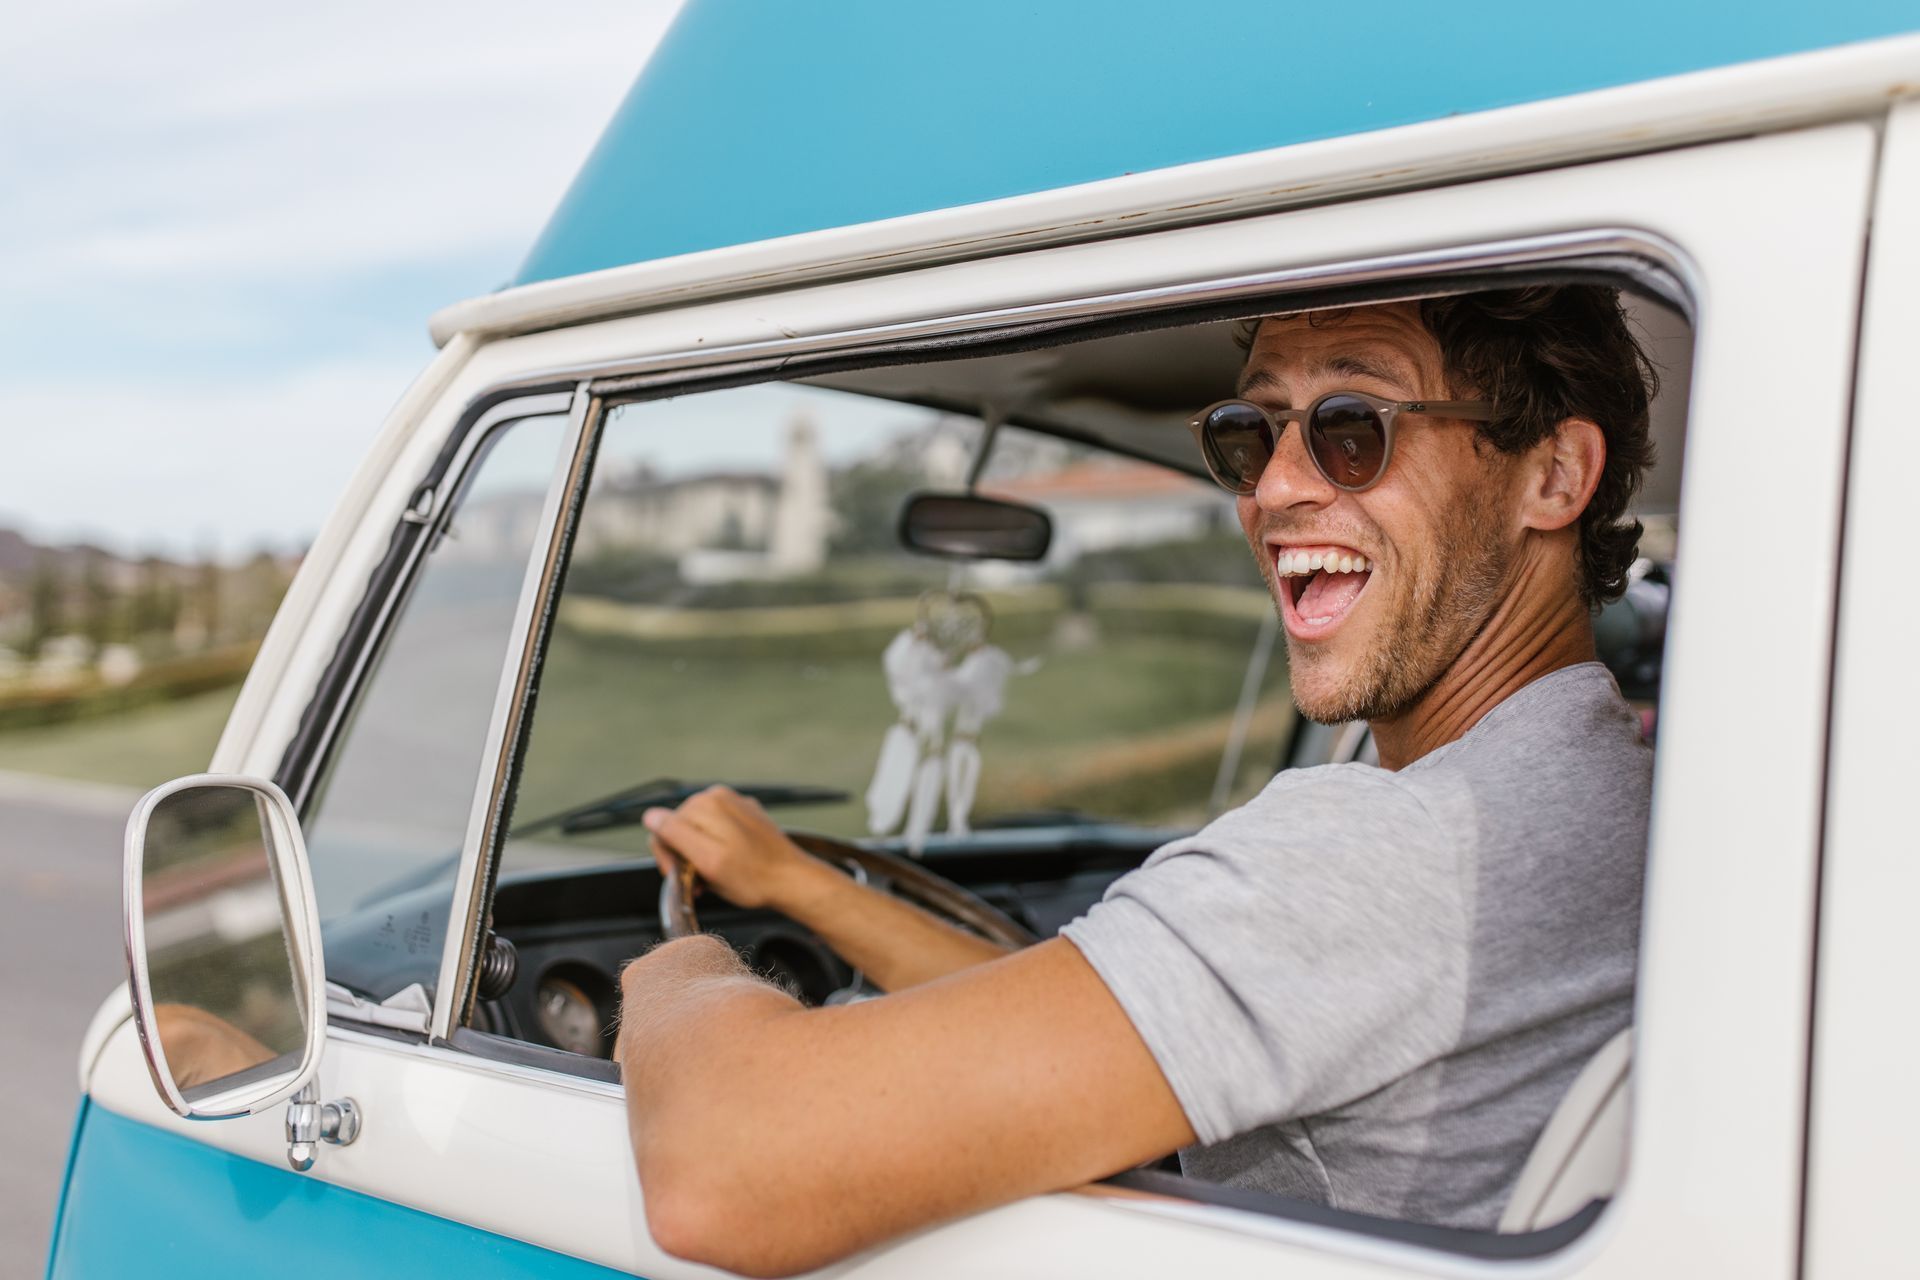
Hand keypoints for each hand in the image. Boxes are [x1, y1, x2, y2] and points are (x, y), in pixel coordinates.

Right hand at [641, 785, 819, 910]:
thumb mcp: (707, 861)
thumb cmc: (752, 878)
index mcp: (705, 804)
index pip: (663, 828)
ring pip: (697, 831)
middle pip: (679, 828)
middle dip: (684, 857)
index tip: (685, 879)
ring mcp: (734, 804)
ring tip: (714, 878)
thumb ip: (676, 835)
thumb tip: (650, 816)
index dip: (668, 858)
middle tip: (701, 883)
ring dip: (699, 855)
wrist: (794, 881)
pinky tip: (729, 867)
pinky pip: (717, 831)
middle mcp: (718, 796)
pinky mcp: (746, 815)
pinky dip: (716, 849)